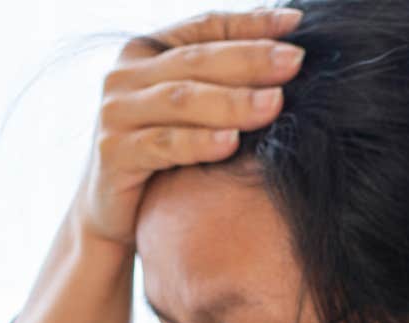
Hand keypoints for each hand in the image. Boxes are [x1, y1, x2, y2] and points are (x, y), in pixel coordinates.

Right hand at [74, 6, 304, 248]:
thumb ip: (220, 79)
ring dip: (232, 101)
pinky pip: (162, 145)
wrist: (111, 214)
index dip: (251, 23)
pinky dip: (199, 143)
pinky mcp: (112, 153)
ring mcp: (115, 113)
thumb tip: (287, 46)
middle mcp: (124, 75)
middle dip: (250, 59)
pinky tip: (232, 143)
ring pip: (181, 99)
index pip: (205, 27)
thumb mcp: (188, 111)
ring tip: (275, 103)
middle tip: (295, 61)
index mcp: (145, 52)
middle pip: (196, 60)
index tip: (297, 23)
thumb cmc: (162, 157)